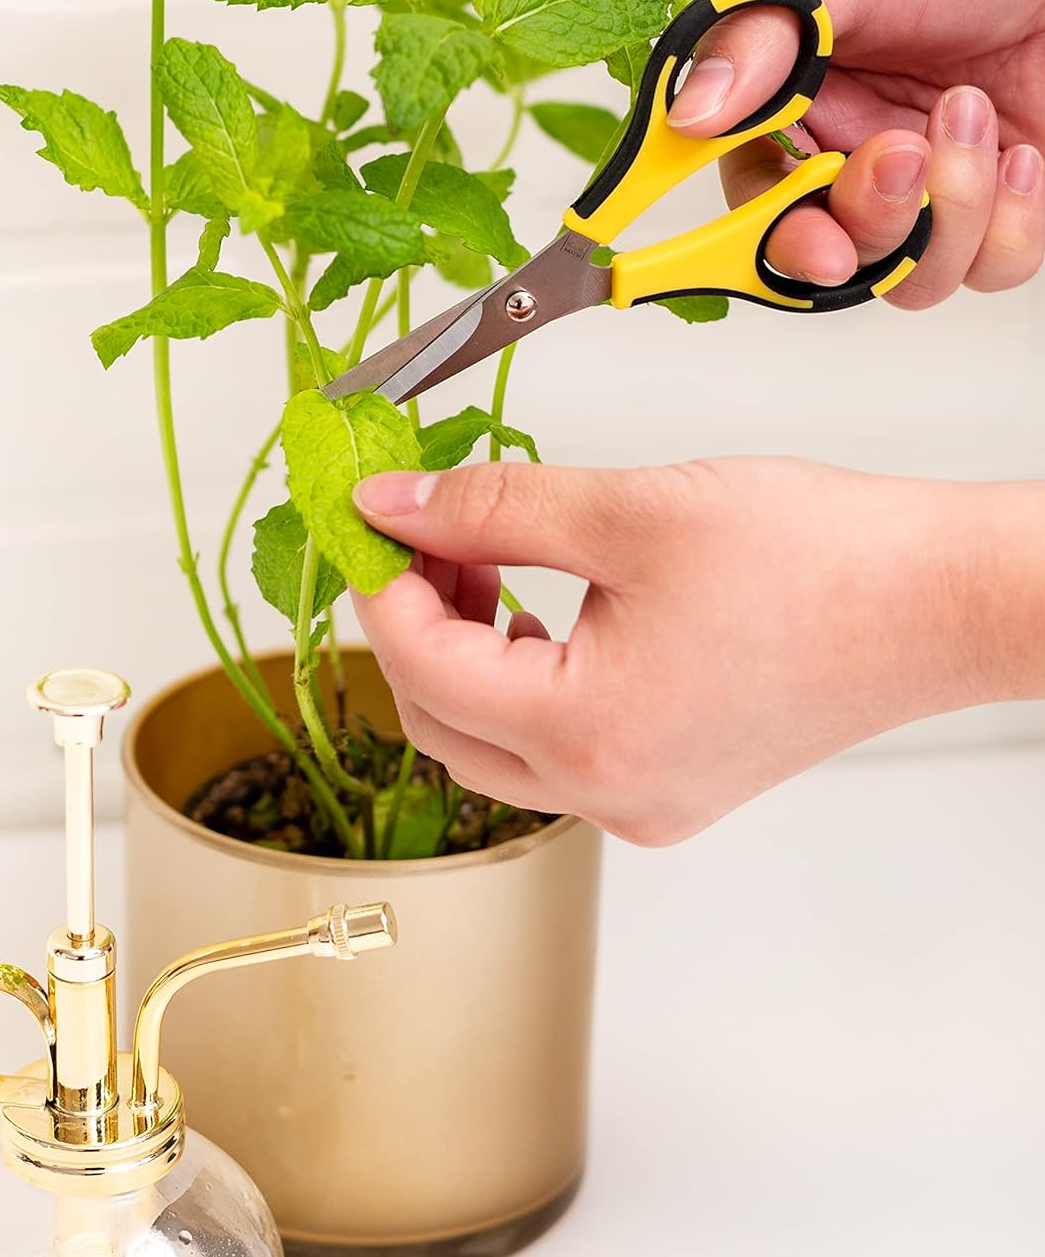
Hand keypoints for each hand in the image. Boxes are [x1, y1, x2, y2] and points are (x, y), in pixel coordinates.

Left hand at [352, 460, 1043, 843]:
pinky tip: (544, 617)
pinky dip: (524, 686)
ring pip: (491, 745)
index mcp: (584, 733)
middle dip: (414, 624)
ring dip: (465, 657)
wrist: (935, 602)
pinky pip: (555, 753)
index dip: (382, 583)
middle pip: (440, 721)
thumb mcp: (629, 510)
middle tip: (426, 538)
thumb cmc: (819, 560)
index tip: (375, 519)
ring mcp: (641, 802)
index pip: (419, 666)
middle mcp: (605, 793)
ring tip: (487, 567)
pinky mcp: (671, 789)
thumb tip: (394, 507)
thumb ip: (492, 507)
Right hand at [667, 0, 1044, 306]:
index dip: (760, 240)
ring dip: (945, 212)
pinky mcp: (1009, 202)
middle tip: (897, 158)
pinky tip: (1019, 153)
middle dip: (864, 224)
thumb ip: (763, 37)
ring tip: (967, 112)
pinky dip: (1008, 224)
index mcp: (801, 105)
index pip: (753, 202)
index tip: (797, 240)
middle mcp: (858, 155)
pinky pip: (993, 267)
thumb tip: (690, 114)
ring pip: (910, 276)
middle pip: (827, 257)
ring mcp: (934, 187)